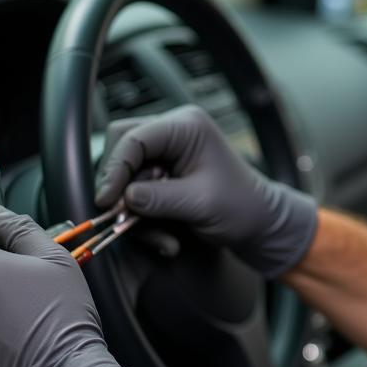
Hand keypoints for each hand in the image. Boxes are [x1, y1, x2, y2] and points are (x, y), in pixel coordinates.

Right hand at [94, 105, 317, 278]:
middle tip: (124, 218)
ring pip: (126, 176)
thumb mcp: (200, 203)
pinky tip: (166, 240)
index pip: (134, 137)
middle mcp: (173, 133)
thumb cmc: (241, 206)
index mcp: (186, 126)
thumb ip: (159, 198)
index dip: (115, 168)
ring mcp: (166, 154)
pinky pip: (136, 194)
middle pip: (122, 150)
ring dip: (135, 212)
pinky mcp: (161, 175)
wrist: (259, 223)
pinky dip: (144, 220)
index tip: (107, 201)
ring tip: (163, 239)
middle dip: (122, 188)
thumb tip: (124, 198)